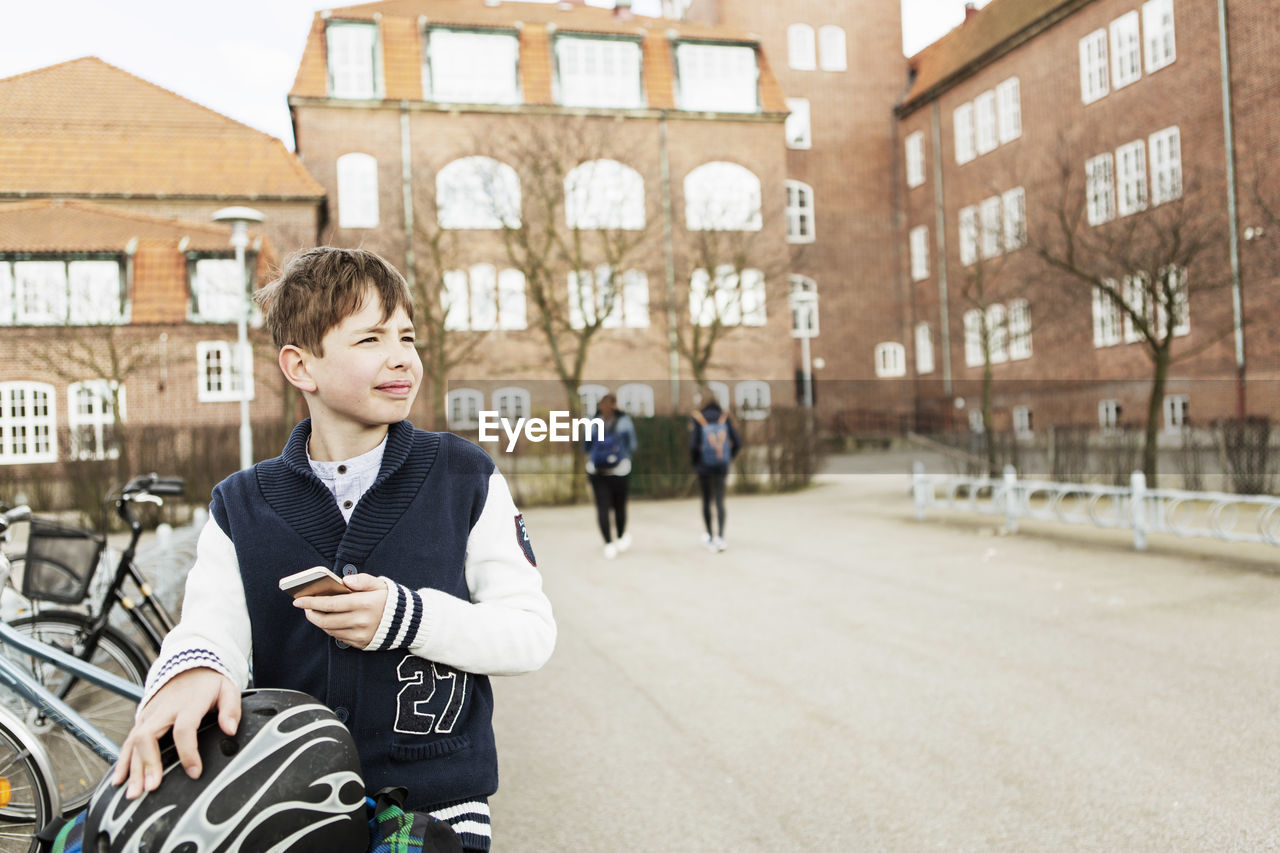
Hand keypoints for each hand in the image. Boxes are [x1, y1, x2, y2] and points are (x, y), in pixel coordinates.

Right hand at [111, 668, 239, 798]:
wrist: (189, 665)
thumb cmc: (210, 684)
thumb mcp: (227, 690)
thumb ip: (231, 709)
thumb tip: (230, 730)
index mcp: (188, 703)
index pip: (184, 729)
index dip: (188, 752)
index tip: (194, 772)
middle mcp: (163, 709)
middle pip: (148, 736)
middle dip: (148, 763)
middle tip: (152, 788)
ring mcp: (149, 714)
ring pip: (134, 742)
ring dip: (132, 769)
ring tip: (133, 794)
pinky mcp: (141, 718)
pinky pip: (128, 741)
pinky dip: (122, 761)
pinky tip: (118, 780)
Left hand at [294, 573, 387, 648]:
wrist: (409, 622)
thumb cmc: (390, 600)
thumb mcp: (380, 584)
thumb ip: (362, 580)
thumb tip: (345, 580)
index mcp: (365, 603)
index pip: (330, 604)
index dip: (311, 602)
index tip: (299, 600)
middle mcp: (362, 621)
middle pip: (326, 620)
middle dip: (311, 613)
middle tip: (304, 606)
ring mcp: (361, 635)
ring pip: (330, 630)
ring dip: (319, 621)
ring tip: (315, 612)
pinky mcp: (362, 644)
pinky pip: (339, 638)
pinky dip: (330, 629)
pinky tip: (329, 620)